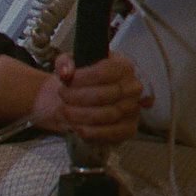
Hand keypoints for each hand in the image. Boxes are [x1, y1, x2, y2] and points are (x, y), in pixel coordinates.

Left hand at [33, 54, 152, 142]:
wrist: (86, 98)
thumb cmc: (81, 79)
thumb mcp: (71, 63)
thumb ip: (65, 63)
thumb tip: (66, 72)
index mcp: (123, 66)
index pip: (103, 72)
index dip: (80, 78)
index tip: (65, 80)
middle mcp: (133, 87)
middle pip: (102, 95)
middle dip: (75, 97)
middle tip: (62, 95)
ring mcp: (133, 109)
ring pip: (105, 115)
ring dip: (79, 115)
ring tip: (64, 110)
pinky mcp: (129, 128)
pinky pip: (110, 133)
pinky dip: (89, 131)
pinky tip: (76, 126)